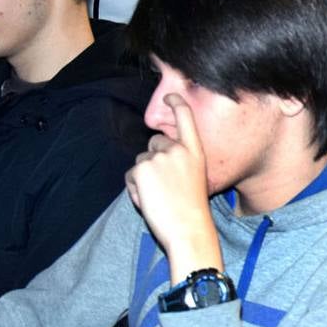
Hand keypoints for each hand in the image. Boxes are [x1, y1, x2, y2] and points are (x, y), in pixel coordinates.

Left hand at [125, 93, 222, 278]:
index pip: (186, 118)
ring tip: (159, 197)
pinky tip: (149, 201)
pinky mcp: (142, 169)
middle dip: (153, 160)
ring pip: (141, 162)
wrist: (189, 229)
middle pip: (155, 143)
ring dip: (143, 178)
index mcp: (195, 151)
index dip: (176, 104)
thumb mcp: (195, 177)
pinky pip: (130, 176)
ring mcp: (159, 158)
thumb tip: (158, 156)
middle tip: (165, 186)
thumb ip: (181, 161)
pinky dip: (135, 189)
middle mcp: (178, 150)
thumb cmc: (193, 210)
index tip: (169, 97)